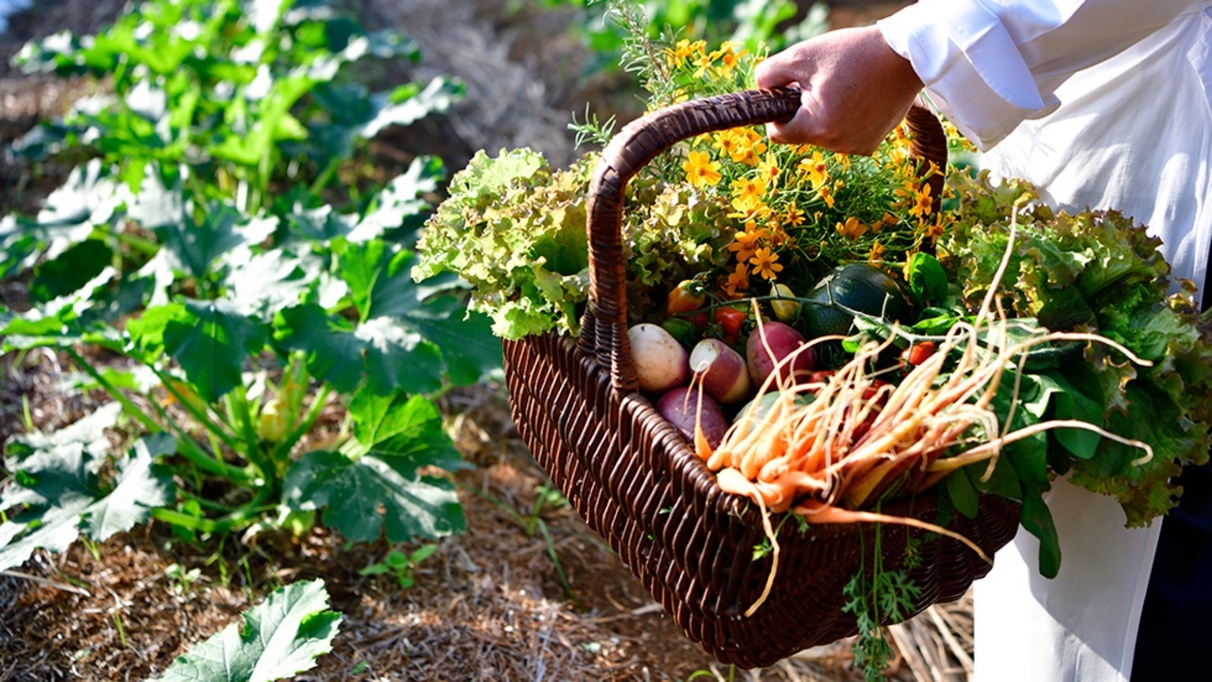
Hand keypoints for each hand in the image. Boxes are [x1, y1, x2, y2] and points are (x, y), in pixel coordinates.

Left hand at [755, 26, 922, 154]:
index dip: (777, 112)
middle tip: (822, 83)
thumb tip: (760, 88)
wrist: (906, 57)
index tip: (787, 94)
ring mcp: (856, 147)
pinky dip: (846, 121)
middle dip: (804, 111)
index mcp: (817, 126)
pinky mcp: (871, 144)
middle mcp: (837, 144)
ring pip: (824, 135)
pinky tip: (859, 99)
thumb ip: (769, 73)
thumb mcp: (803, 55)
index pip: (778, 133)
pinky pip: (845, 136)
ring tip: (844, 88)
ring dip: (826, 116)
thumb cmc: (852, 53)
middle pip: (802, 133)